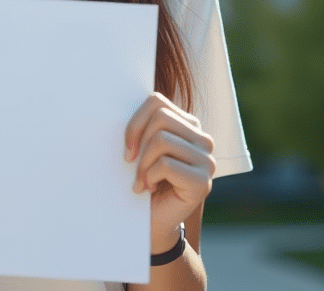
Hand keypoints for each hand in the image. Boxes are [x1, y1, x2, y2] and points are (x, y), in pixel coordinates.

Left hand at [124, 92, 214, 251]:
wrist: (152, 221)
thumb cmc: (144, 180)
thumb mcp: (142, 147)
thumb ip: (142, 125)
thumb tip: (116, 105)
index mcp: (189, 125)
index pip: (157, 101)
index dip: (135, 121)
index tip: (126, 147)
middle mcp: (203, 140)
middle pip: (160, 117)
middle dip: (138, 141)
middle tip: (132, 165)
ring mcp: (207, 161)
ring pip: (162, 140)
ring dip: (143, 163)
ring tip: (142, 179)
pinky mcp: (203, 182)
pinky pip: (166, 165)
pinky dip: (150, 177)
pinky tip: (151, 188)